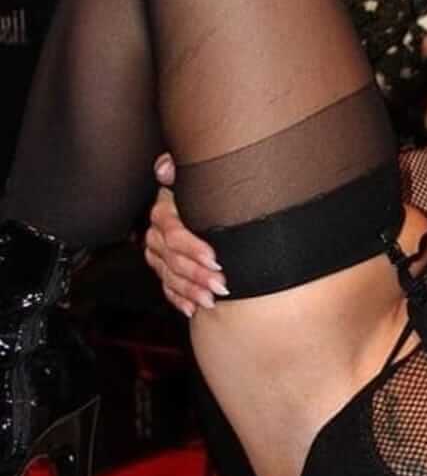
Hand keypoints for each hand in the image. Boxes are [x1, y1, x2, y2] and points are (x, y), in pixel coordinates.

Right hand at [143, 152, 226, 317]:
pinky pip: (167, 287)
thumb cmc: (200, 190)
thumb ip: (178, 170)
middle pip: (172, 259)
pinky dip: (180, 300)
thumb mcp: (193, 176)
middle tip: (220, 284)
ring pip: (169, 276)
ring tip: (211, 299)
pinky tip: (193, 308)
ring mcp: (158, 254)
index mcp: (164, 212)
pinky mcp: (163, 268)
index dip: (193, 248)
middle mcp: (157, 234)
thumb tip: (165, 167)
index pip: (174, 233)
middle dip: (197, 274)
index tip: (214, 258)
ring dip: (190, 291)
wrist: (199, 202)